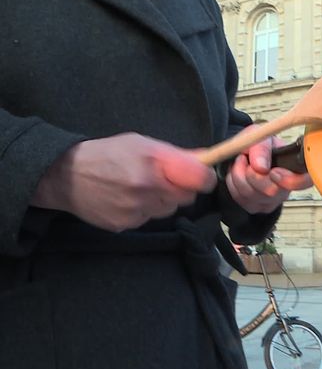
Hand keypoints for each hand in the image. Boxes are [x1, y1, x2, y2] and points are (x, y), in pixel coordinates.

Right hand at [31, 133, 216, 231]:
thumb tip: (207, 158)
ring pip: (169, 210)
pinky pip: (150, 219)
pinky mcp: (126, 224)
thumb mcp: (142, 143)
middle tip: (163, 177)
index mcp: (153, 163)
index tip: (201, 174)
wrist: (66, 176)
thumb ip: (176, 154)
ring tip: (142, 187)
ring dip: (163, 200)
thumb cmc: (108, 154)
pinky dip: (146, 210)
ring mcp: (136, 210)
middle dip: (181, 187)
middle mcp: (146, 189)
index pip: (199, 179)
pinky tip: (129, 198)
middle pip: (186, 196)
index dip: (204, 177)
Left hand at [225, 127, 312, 213]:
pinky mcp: (259, 207)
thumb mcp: (259, 135)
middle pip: (273, 192)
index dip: (292, 181)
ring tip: (240, 162)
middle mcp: (288, 186)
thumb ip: (261, 148)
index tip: (273, 172)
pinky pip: (243, 200)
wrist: (242, 154)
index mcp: (296, 166)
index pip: (307, 181)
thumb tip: (261, 167)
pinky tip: (239, 174)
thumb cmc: (256, 145)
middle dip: (252, 174)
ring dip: (238, 177)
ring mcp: (274, 200)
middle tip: (245, 159)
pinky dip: (234, 185)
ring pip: (254, 197)